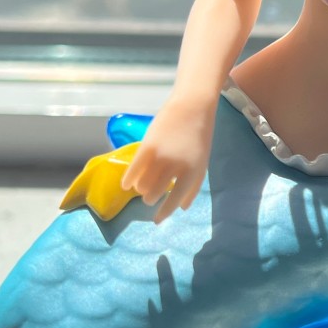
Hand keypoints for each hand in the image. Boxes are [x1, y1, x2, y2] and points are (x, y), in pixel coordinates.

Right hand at [120, 97, 215, 223]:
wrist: (192, 107)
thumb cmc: (199, 136)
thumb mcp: (202, 163)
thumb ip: (193, 186)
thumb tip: (182, 208)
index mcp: (192, 173)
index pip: (175, 200)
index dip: (164, 213)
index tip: (156, 221)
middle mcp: (175, 167)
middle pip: (154, 193)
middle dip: (149, 198)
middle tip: (148, 197)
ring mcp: (160, 157)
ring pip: (142, 184)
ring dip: (140, 189)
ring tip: (140, 187)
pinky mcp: (147, 146)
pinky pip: (133, 170)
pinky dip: (128, 179)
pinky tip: (126, 184)